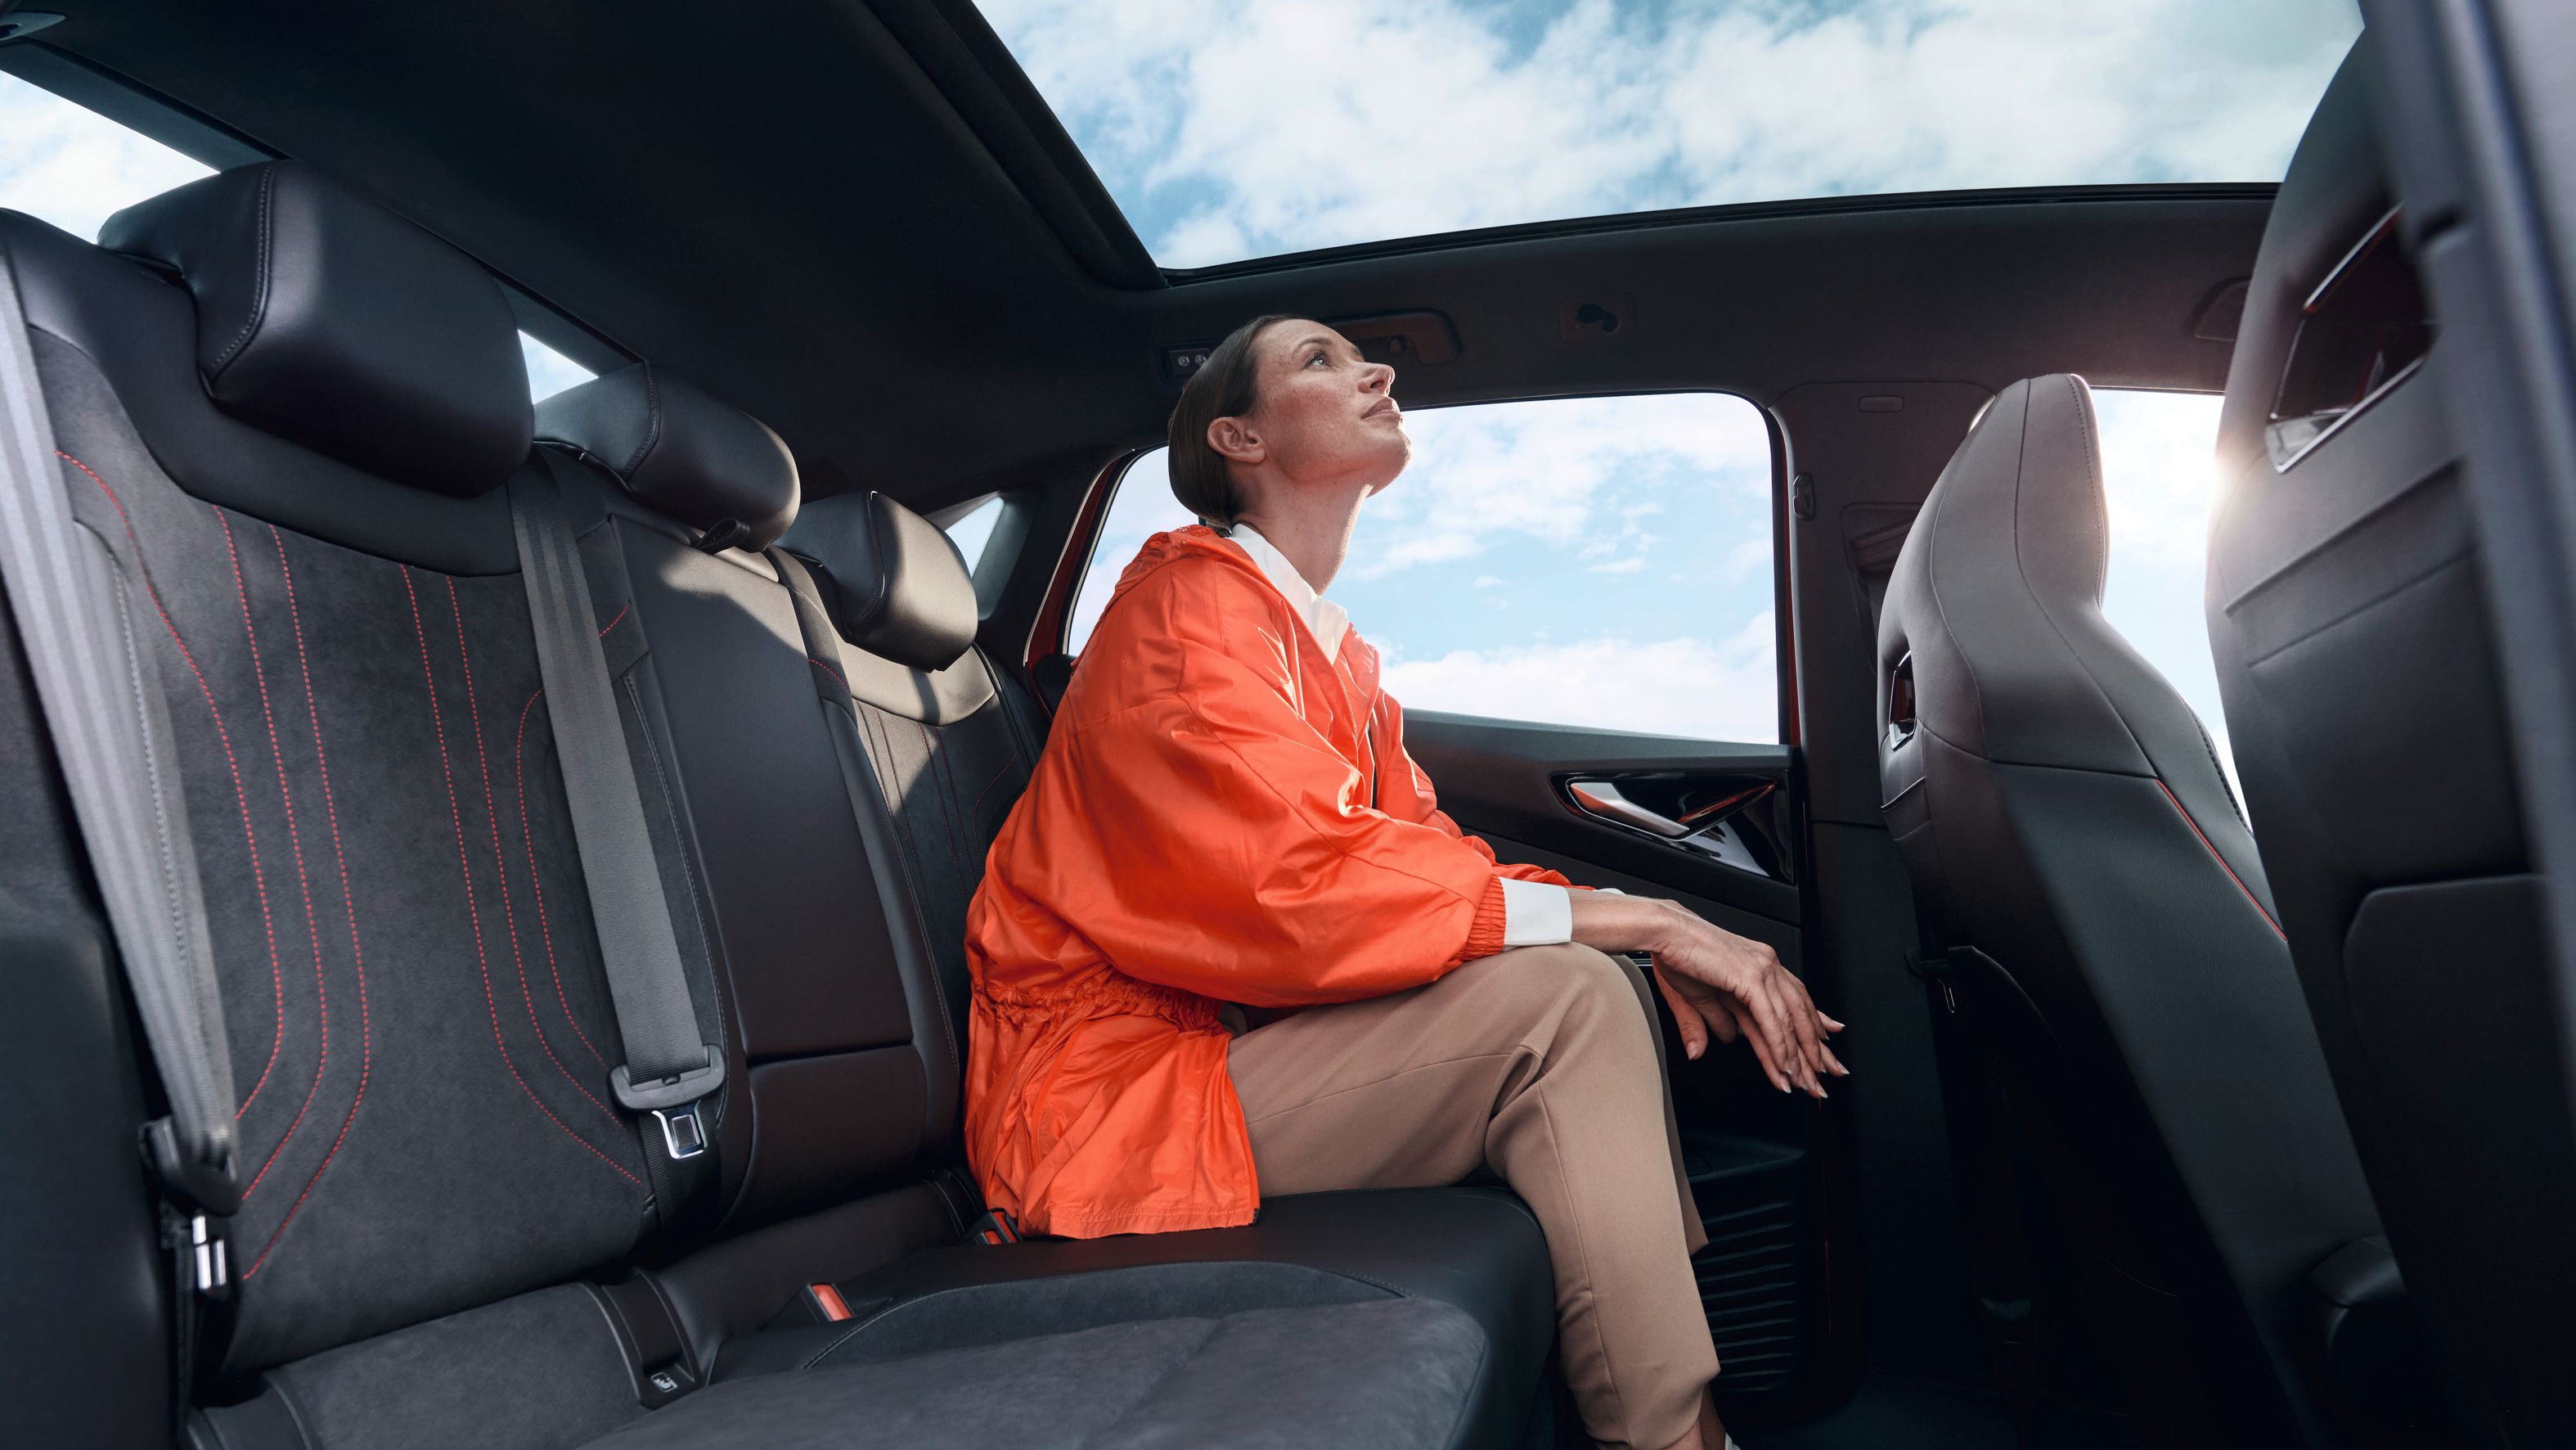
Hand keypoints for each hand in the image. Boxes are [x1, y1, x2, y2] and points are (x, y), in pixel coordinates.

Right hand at [1568, 892, 1845, 1096]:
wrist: (1664, 932)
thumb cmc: (1676, 955)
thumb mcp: (1697, 997)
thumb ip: (1713, 1021)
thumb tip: (1725, 1039)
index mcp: (1758, 968)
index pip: (1795, 1001)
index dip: (1815, 1024)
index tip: (1828, 1043)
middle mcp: (1766, 967)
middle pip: (1800, 1014)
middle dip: (1815, 1050)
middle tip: (1828, 1076)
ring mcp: (1762, 970)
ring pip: (1789, 1022)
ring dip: (1798, 1057)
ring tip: (1804, 1082)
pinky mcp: (1751, 978)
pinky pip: (1771, 1020)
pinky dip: (1779, 1046)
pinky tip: (1784, 1066)